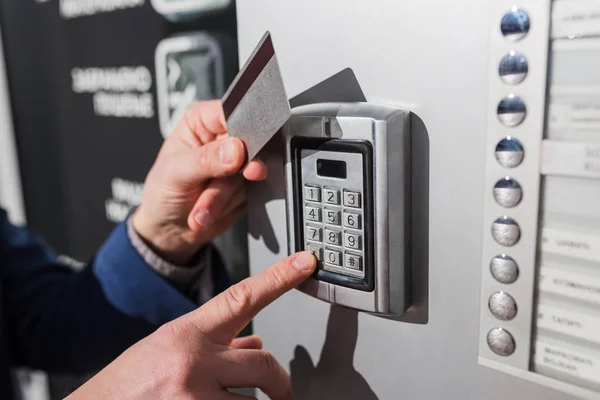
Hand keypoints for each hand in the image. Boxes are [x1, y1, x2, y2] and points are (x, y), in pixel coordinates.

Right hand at [66, 251, 316, 399]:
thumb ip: (218, 345)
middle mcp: (194, 362)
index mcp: (188, 333)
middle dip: (279, 383)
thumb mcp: (171, 349)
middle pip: (265, 365)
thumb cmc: (130, 382)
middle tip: (281, 391)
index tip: (306, 263)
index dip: (278, 278)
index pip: (242, 298)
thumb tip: (257, 347)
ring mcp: (194, 398)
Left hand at [132, 100, 266, 263]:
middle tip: (218, 185)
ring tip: (199, 210)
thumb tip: (236, 149)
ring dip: (222, 198)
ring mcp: (237, 163)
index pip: (230, 113)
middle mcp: (222, 139)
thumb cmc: (162, 193)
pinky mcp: (247, 185)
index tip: (237, 153)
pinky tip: (211, 213)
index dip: (238, 131)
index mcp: (201, 122)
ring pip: (248, 174)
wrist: (170, 230)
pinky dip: (231, 206)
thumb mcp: (176, 172)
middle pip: (246, 146)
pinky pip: (252, 192)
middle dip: (229, 175)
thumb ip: (205, 159)